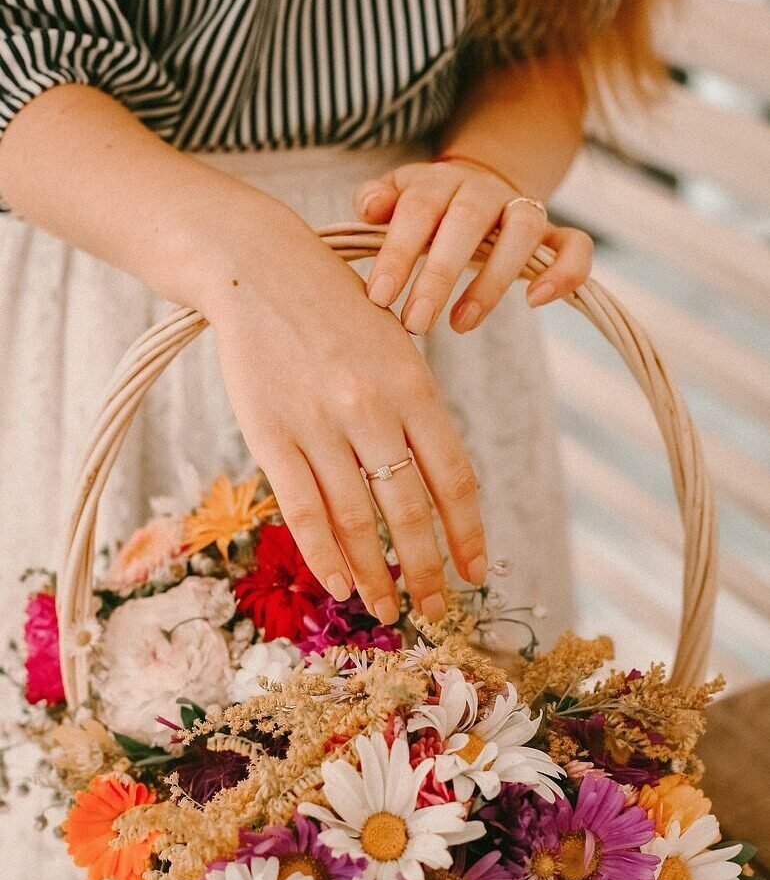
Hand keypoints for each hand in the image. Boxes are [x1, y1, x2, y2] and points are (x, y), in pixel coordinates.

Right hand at [202, 200, 486, 624]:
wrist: (258, 268)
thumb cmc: (335, 310)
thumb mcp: (394, 346)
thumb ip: (415, 412)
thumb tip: (436, 487)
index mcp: (413, 386)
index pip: (454, 477)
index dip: (468, 532)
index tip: (476, 572)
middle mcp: (372, 409)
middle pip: (410, 510)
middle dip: (427, 570)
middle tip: (437, 611)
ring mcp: (319, 424)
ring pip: (357, 520)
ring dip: (377, 575)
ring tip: (388, 611)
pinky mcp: (271, 435)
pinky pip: (303, 509)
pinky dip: (325, 554)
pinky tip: (341, 586)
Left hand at [354, 159, 592, 333]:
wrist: (476, 189)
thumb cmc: (426, 210)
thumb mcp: (396, 199)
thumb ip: (377, 200)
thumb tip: (369, 208)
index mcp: (439, 184)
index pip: (417, 210)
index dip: (398, 252)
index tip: (379, 297)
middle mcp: (483, 192)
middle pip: (466, 222)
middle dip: (440, 275)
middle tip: (415, 323)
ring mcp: (522, 210)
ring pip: (521, 232)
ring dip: (492, 281)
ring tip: (460, 325)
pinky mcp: (553, 236)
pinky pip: (575, 246)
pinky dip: (565, 271)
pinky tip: (535, 301)